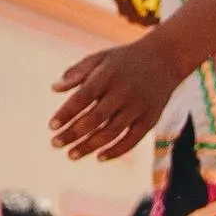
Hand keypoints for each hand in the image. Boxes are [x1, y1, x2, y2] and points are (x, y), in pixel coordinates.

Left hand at [53, 31, 186, 161]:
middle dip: (73, 133)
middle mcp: (124, 91)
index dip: (66, 113)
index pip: (83, 97)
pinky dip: (116, 151)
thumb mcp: (100, 58)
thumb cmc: (124, 60)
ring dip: (89, 146)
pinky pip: (132, 140)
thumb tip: (54, 89)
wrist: (165, 59)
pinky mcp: (150, 119)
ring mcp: (138, 106)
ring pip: (111, 132)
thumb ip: (76, 72)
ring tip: (71, 154)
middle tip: (55, 144)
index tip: (51, 126)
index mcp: (108, 75)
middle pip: (95, 118)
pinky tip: (99, 157)